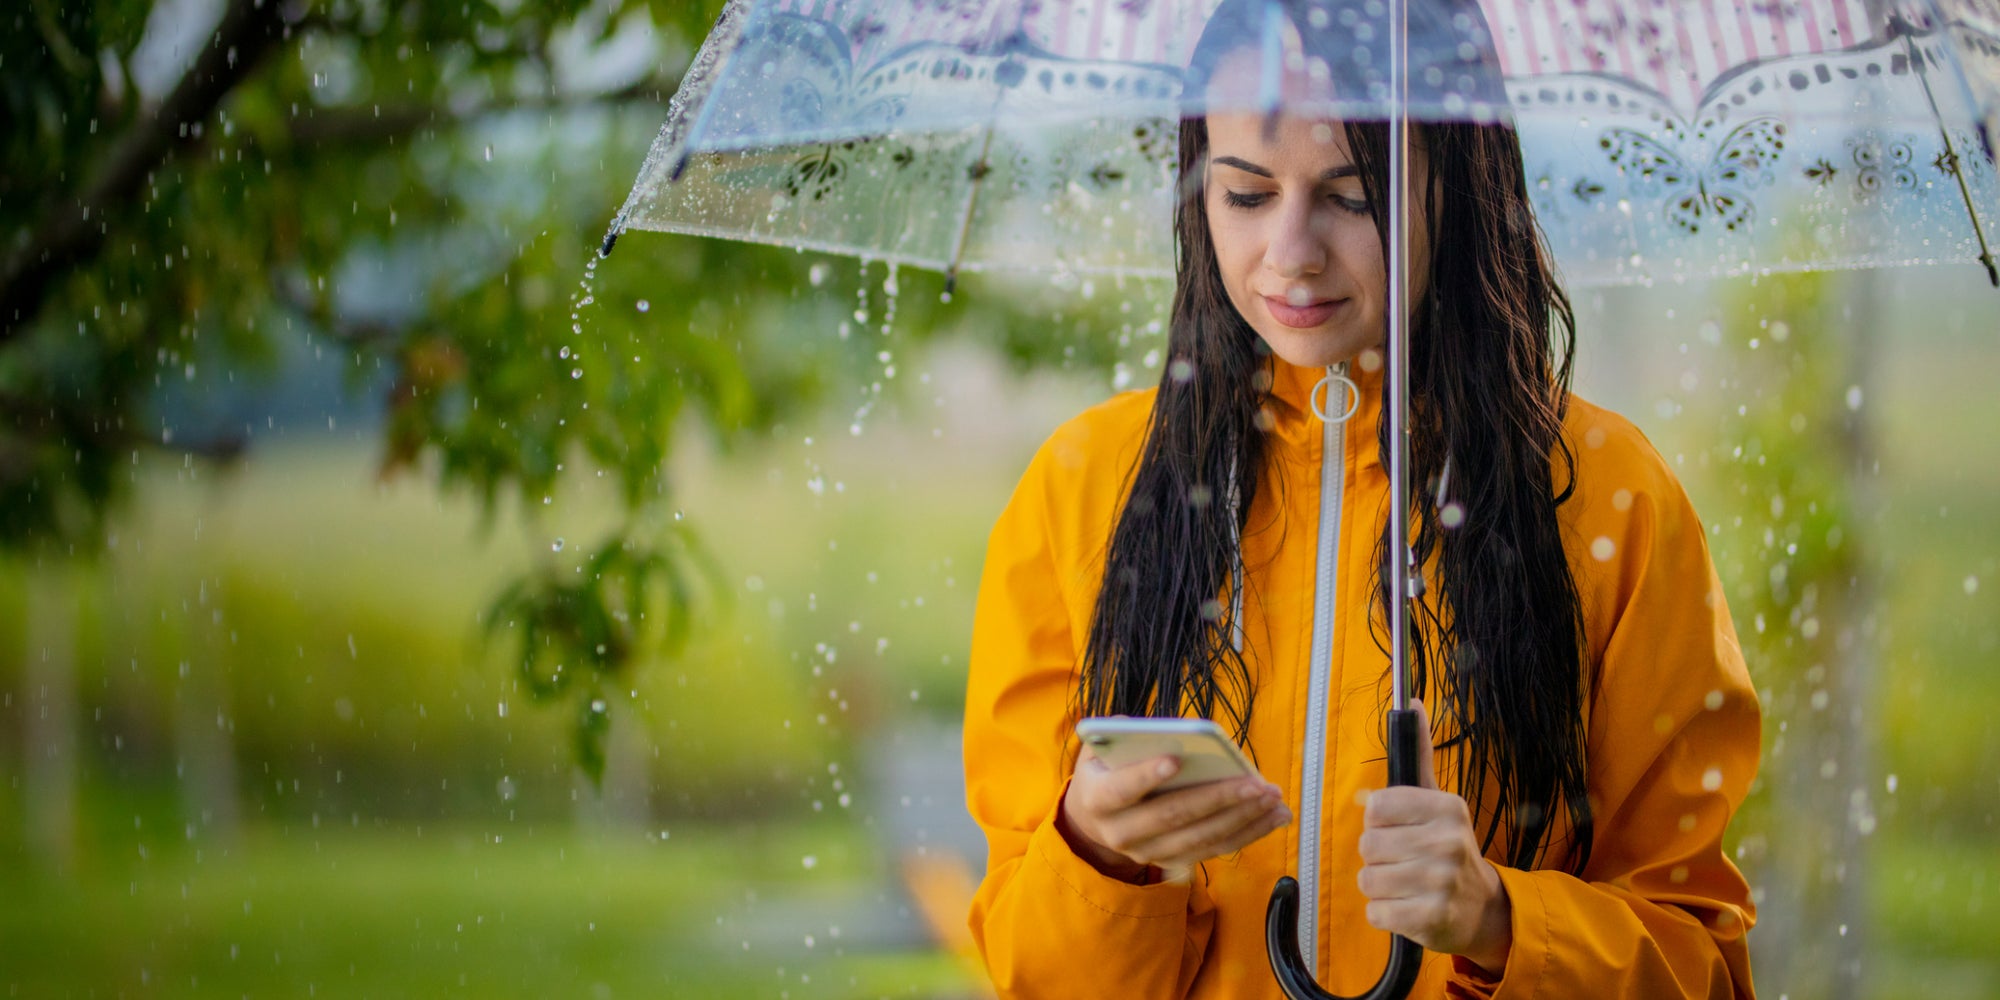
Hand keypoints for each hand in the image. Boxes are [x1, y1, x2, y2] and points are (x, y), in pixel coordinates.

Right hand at [1059, 748, 1291, 881]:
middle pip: (1172, 816)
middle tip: (1255, 783)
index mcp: (1097, 800)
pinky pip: (1215, 849)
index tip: (1175, 759)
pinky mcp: (1174, 861)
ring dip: (1243, 819)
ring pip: (1201, 838)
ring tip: (1273, 799)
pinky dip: (1249, 833)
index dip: (1145, 776)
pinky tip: (1274, 816)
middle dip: (1217, 798)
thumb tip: (1168, 730)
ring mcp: (1149, 852)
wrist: (1094, 821)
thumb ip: (1123, 736)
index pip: (1121, 790)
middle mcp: (1120, 834)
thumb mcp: (1100, 748)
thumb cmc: (1106, 771)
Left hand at [1356, 700, 1513, 975]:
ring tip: (1407, 884)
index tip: (1399, 827)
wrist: (1481, 908)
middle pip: (1367, 844)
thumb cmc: (1446, 847)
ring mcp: (1441, 883)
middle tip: (1405, 860)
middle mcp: (1448, 843)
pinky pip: (1376, 912)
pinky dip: (1384, 914)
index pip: (1376, 806)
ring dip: (1379, 885)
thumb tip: (1413, 702)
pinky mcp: (1430, 919)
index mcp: (1447, 808)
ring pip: (1368, 879)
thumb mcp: (1437, 799)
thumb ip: (1419, 752)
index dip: (1378, 820)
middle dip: (1378, 856)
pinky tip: (1408, 907)